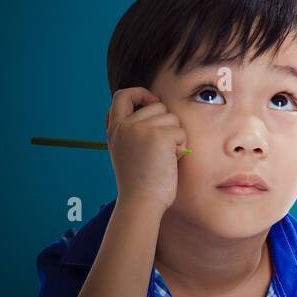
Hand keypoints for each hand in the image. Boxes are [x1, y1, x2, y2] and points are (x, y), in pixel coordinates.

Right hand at [105, 87, 189, 211]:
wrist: (141, 202)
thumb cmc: (140, 182)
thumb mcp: (126, 151)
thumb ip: (131, 130)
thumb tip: (152, 109)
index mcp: (115, 129)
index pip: (122, 96)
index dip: (140, 93)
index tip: (151, 102)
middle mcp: (125, 126)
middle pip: (157, 105)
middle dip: (167, 124)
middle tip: (161, 149)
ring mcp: (140, 129)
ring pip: (172, 118)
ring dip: (175, 136)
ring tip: (164, 157)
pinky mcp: (158, 135)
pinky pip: (181, 132)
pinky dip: (181, 147)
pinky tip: (171, 161)